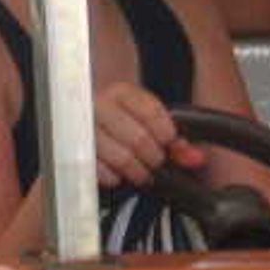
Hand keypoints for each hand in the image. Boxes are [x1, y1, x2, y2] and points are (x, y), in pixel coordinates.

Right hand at [91, 81, 205, 188]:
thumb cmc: (120, 128)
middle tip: (155, 162)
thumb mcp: (148, 126)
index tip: (168, 142)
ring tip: (141, 173)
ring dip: (137, 171)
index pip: (151, 112)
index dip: (166, 134)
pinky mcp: (73, 150)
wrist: (83, 132)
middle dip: (153, 157)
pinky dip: (114, 177)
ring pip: (121, 157)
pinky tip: (118, 174)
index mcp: (121, 92)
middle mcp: (99, 105)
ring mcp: (83, 128)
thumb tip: (196, 157)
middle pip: (139, 139)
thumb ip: (176, 141)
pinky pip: (101, 170)